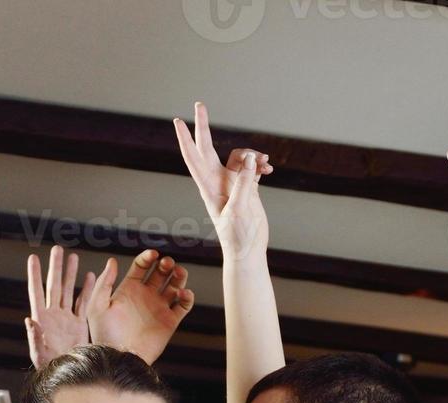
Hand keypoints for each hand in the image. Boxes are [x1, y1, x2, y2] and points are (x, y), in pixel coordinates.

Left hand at [25, 245, 92, 367]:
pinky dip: (86, 290)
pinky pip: (83, 303)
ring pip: (68, 290)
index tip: (33, 258)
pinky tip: (89, 277)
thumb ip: (34, 337)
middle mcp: (53, 315)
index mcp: (42, 319)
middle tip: (57, 249)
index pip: (36, 292)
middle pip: (53, 285)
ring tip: (72, 257)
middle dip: (55, 267)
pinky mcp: (78, 324)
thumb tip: (28, 320)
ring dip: (70, 274)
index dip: (35, 275)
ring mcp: (66, 318)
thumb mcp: (39, 354)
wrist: (67, 374)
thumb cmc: (49, 367)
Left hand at [85, 249, 194, 364]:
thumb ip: (104, 283)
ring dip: (180, 276)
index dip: (148, 257)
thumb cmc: (105, 334)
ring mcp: (159, 308)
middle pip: (161, 273)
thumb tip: (112, 260)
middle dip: (166, 264)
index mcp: (129, 289)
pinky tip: (182, 294)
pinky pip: (184, 305)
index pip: (142, 266)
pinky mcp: (170, 321)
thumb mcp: (97, 306)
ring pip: (175, 285)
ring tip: (178, 273)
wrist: (119, 357)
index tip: (153, 254)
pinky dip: (188, 297)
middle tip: (167, 264)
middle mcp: (146, 296)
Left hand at [174, 102, 272, 257]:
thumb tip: (249, 158)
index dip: (186, 138)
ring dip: (251, 154)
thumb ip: (244, 182)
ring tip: (265, 163)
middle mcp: (217, 182)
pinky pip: (251, 167)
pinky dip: (259, 165)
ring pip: (238, 156)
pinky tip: (269, 170)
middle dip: (204, 126)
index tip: (178, 120)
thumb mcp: (240, 209)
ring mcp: (232, 184)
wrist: (248, 252)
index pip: (194, 157)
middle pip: (208, 148)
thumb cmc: (238, 236)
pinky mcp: (246, 189)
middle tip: (199, 104)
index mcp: (209, 187)